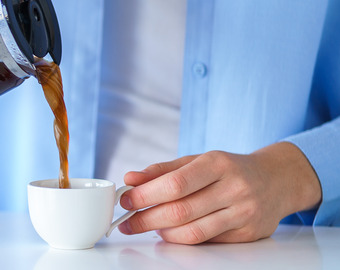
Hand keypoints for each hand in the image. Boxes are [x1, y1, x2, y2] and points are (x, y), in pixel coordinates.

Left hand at [118, 142, 321, 243]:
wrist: (276, 180)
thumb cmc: (229, 169)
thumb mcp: (197, 160)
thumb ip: (162, 170)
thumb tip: (131, 178)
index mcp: (217, 164)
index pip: (175, 183)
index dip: (145, 195)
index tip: (125, 200)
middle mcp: (234, 188)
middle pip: (180, 211)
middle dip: (146, 219)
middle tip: (127, 221)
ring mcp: (243, 213)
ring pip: (192, 232)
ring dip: (161, 232)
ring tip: (145, 226)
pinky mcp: (247, 234)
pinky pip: (206, 241)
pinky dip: (181, 238)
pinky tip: (169, 231)